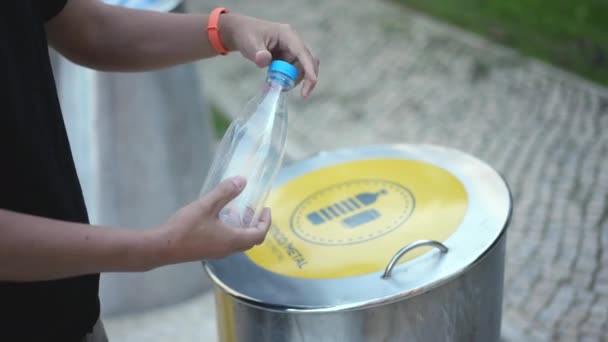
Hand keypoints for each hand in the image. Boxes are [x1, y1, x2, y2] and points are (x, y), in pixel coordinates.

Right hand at [155, 176, 270, 262]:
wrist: (162, 247)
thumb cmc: (186, 227)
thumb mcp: (207, 205)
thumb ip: (225, 192)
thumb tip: (243, 180)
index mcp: (233, 240)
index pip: (259, 234)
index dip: (266, 222)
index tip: (266, 209)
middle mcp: (228, 249)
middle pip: (251, 240)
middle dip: (255, 224)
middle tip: (253, 209)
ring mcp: (217, 253)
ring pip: (238, 242)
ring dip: (242, 227)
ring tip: (237, 211)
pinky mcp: (208, 252)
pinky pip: (227, 243)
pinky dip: (231, 231)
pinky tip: (219, 219)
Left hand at [219, 13, 319, 97]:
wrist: (243, 33)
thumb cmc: (247, 35)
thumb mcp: (250, 44)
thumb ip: (258, 53)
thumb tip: (265, 60)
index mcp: (287, 35)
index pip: (302, 52)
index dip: (309, 67)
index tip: (312, 81)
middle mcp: (294, 42)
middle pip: (309, 60)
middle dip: (309, 78)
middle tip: (304, 95)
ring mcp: (292, 50)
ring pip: (302, 68)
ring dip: (294, 79)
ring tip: (277, 86)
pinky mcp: (289, 57)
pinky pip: (294, 70)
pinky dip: (288, 79)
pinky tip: (276, 82)